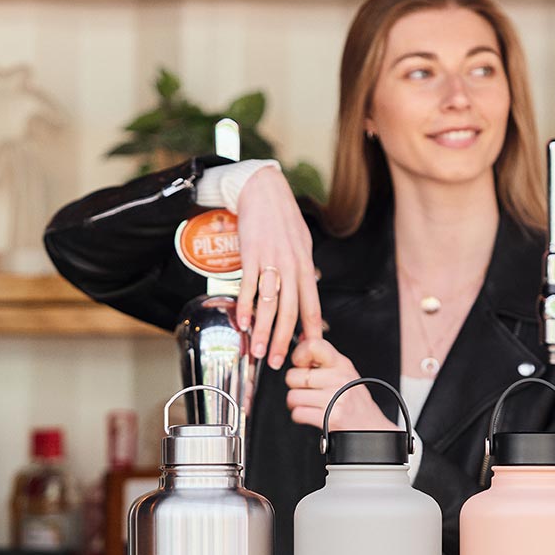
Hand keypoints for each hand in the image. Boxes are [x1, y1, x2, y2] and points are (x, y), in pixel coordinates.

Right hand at [234, 166, 323, 369]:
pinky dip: (244, 307)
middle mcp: (292, 267)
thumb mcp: (302, 244)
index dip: (311, 332)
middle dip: (284, 341)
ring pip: (269, 305)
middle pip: (291, 312)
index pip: (312, 306)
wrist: (263, 192)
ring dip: (263, 331)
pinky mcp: (252, 256)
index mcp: (306, 267)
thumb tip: (307, 290)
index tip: (309, 352)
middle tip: (279, 362)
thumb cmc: (283, 218)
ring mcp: (272, 262)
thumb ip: (304, 270)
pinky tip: (242, 324)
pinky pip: (248, 287)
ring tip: (259, 352)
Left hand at [284, 338, 397, 431]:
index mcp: (342, 364)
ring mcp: (336, 398)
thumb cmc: (355, 402)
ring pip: (293, 396)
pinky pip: (298, 413)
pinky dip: (300, 416)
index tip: (301, 364)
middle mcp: (340, 378)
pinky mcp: (331, 417)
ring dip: (296, 403)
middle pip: (294, 376)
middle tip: (306, 391)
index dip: (299, 355)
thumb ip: (324, 359)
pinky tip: (311, 415)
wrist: (371, 428)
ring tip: (309, 404)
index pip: (313, 345)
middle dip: (295, 386)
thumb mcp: (345, 373)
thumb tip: (303, 339)